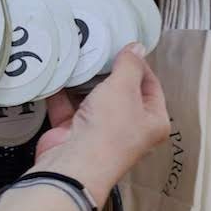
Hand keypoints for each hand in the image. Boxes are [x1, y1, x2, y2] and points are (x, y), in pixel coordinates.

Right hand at [31, 43, 169, 204]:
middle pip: (121, 91)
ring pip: (93, 98)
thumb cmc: (109, 128)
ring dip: (83, 80)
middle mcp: (129, 127)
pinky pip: (68, 106)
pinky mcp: (73, 132)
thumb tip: (137, 47)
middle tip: (98, 46)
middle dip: (108, 70)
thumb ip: (130, 65)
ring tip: (77, 53)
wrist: (73, 164)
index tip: (123, 45)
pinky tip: (58, 72)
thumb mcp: (124, 88)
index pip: (151, 85)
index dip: (139, 64)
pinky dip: (61, 92)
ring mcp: (100, 131)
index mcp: (152, 120)